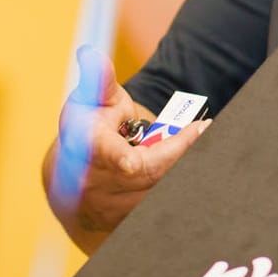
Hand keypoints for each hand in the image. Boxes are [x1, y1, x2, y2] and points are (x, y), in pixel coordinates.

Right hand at [43, 48, 208, 252]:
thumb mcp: (91, 99)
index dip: (120, 158)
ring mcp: (108, 207)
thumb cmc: (88, 127)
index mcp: (84, 147)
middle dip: (180, 149)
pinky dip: (174, 182)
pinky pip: (161, 204)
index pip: (106, 155)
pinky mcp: (123, 223)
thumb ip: (98, 79)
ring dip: (181, 166)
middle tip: (204, 128)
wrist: (72, 175)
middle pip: (151, 171)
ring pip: (160, 189)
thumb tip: (89, 53)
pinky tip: (180, 165)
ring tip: (191, 142)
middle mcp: (93, 182)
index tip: (132, 162)